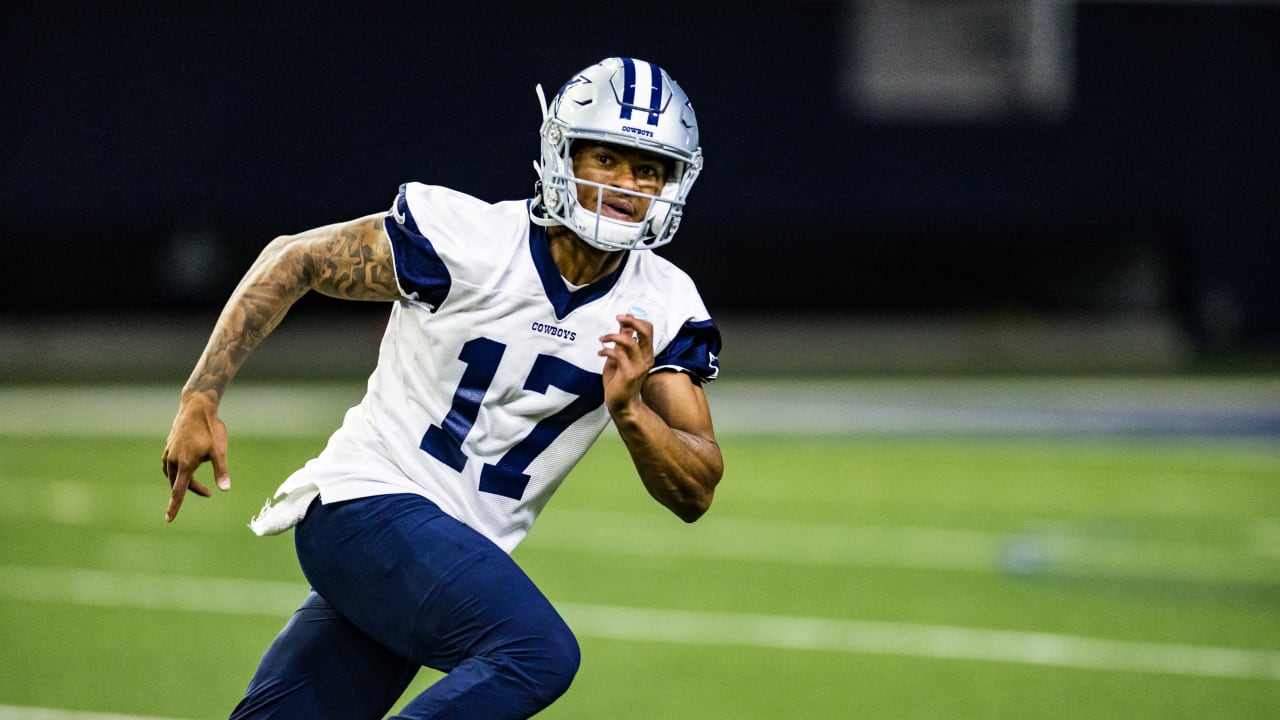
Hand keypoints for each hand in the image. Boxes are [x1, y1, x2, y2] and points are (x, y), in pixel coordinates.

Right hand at [161, 392, 230, 521]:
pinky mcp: (168, 446)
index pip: (179, 491)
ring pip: (172, 475)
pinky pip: (167, 465)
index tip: (169, 519)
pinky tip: (181, 470)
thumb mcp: (220, 451)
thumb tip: (225, 489)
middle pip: (178, 484)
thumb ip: (221, 471)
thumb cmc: (211, 428)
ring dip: (183, 481)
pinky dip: (174, 472)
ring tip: (197, 483)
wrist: (197, 406)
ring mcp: (169, 452)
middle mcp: (173, 460)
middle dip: (191, 490)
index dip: (174, 506)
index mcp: (185, 464)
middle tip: (208, 493)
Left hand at [598, 313, 654, 416]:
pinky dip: (607, 350)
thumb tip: (624, 324)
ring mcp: (638, 366)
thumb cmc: (620, 382)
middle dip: (631, 321)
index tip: (622, 317)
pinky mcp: (629, 374)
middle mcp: (645, 358)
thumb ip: (623, 341)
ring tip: (603, 338)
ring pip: (630, 342)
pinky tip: (600, 353)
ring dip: (613, 336)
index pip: (648, 329)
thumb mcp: (621, 357)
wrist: (621, 404)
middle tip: (618, 318)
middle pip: (646, 331)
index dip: (636, 320)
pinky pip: (618, 355)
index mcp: (646, 353)